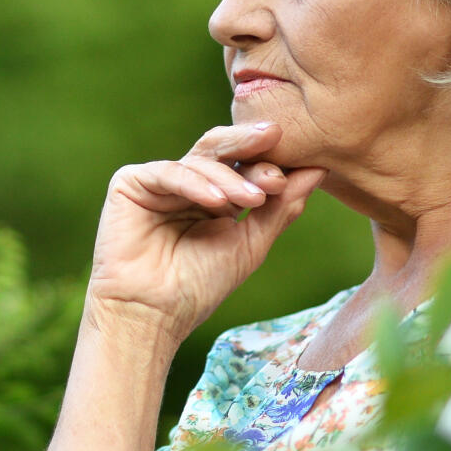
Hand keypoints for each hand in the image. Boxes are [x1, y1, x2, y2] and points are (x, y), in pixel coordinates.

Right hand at [86, 122, 326, 344]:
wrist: (154, 313)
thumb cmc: (199, 286)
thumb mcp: (251, 244)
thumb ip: (282, 206)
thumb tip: (319, 169)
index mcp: (215, 195)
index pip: (244, 165)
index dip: (269, 165)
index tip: (295, 172)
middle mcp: (187, 183)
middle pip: (220, 149)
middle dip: (250, 143)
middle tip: (276, 137)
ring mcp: (158, 181)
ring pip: (199, 159)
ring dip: (230, 177)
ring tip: (253, 198)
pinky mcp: (130, 183)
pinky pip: (169, 172)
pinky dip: (195, 183)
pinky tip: (217, 203)